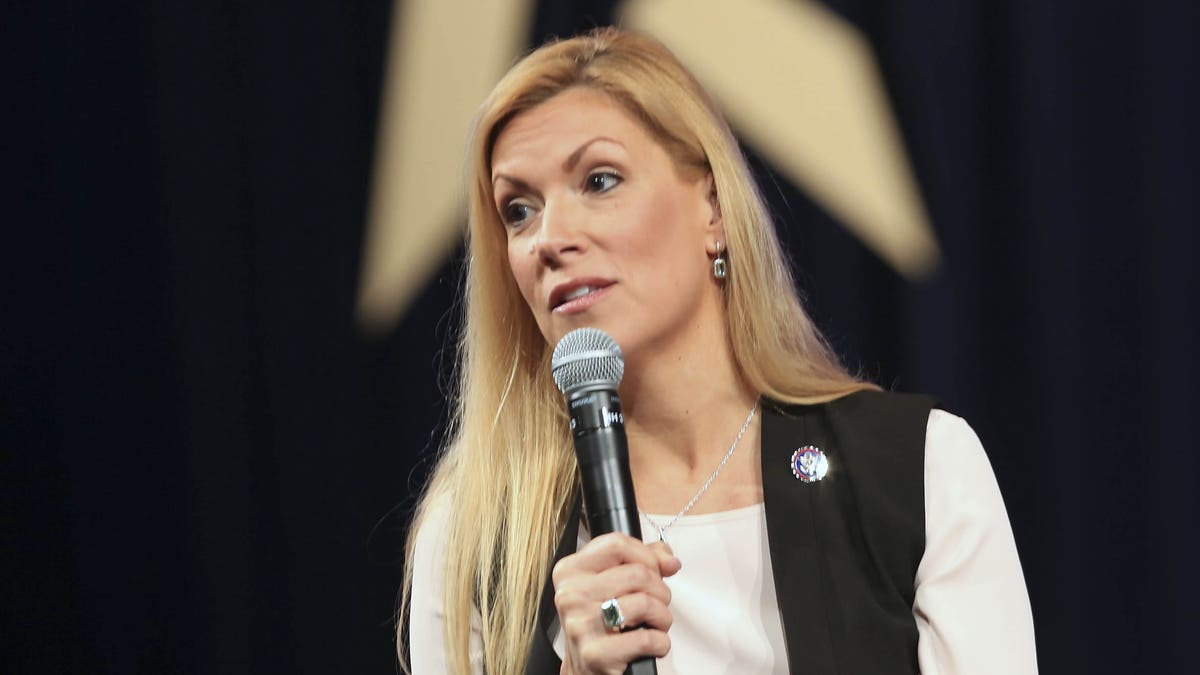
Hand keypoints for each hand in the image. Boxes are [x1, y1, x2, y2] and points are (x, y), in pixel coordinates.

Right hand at [553, 532, 680, 674]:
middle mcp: (571, 595)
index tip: (652, 570)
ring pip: (646, 603)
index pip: (616, 543)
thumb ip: (641, 561)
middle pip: (639, 573)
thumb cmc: (601, 625)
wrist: (586, 669)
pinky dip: (660, 643)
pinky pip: (647, 638)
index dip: (645, 556)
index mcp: (571, 571)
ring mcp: (581, 624)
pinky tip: (650, 644)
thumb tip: (669, 560)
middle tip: (655, 604)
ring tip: (654, 624)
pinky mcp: (596, 654)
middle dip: (660, 590)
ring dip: (663, 617)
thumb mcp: (612, 584)